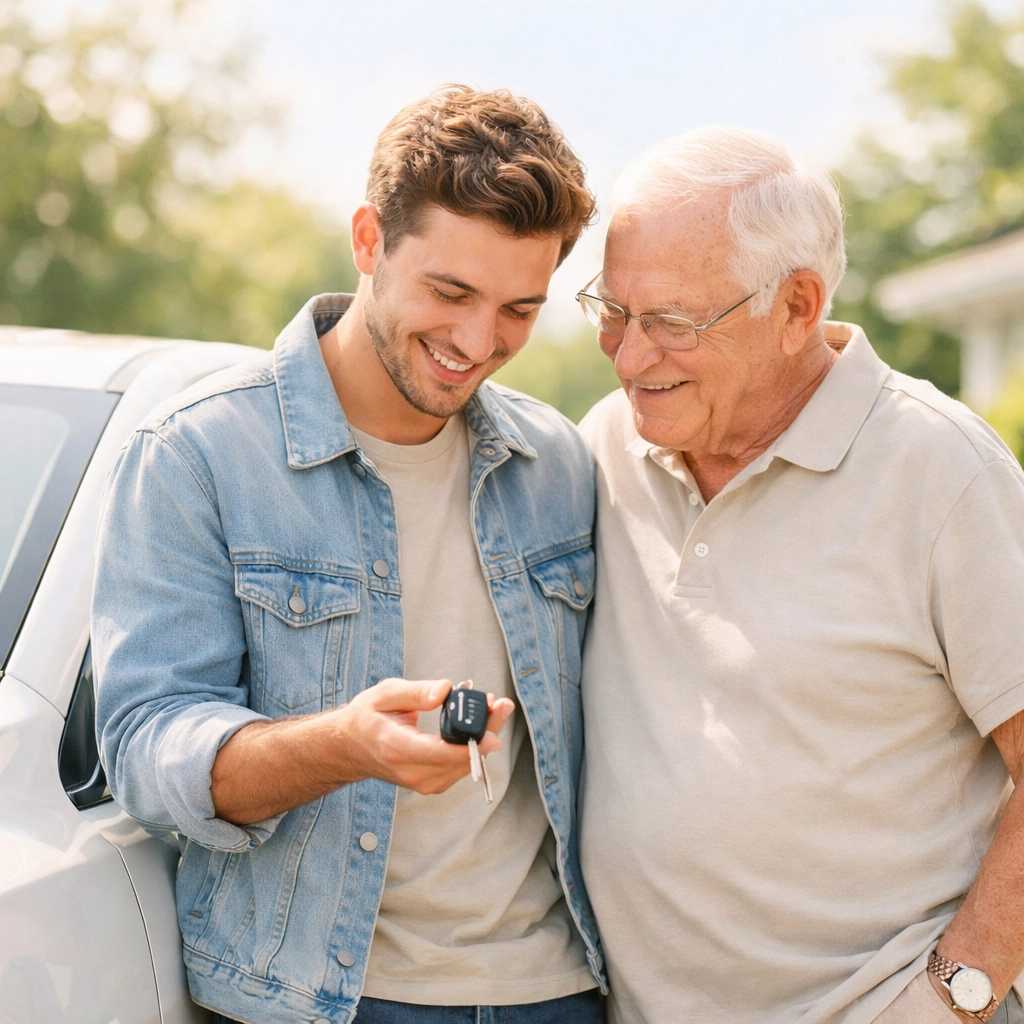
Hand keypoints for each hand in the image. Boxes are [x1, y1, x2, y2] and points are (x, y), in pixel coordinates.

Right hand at [329, 678, 514, 794]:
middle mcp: (410, 772)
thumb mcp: (385, 694)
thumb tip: (446, 690)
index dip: (469, 747)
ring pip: (465, 765)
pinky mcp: (432, 784)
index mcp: (395, 748)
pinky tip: (481, 725)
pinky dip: (474, 747)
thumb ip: (416, 692)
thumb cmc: (367, 717)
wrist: (351, 747)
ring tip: (493, 708)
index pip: (438, 754)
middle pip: (459, 759)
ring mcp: (422, 782)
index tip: (493, 735)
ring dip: (483, 737)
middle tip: (501, 705)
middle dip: (485, 731)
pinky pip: (461, 767)